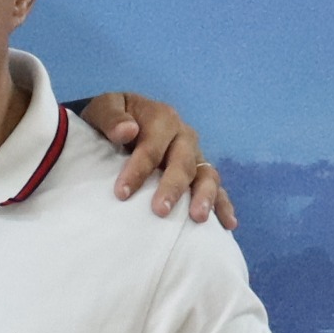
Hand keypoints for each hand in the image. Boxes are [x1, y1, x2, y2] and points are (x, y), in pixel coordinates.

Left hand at [81, 92, 236, 226]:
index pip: (151, 146)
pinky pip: (216, 188)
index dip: (138, 169)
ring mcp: (195, 155)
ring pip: (206, 174)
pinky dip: (223, 204)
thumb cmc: (113, 119)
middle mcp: (184, 136)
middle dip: (172, 187)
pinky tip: (228, 224)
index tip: (121, 194)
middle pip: (182, 162)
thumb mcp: (105, 109)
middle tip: (160, 211)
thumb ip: (111, 118)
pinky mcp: (200, 172)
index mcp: (162, 118)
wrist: (123, 121)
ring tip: (199, 218)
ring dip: (205, 196)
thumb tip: (127, 131)